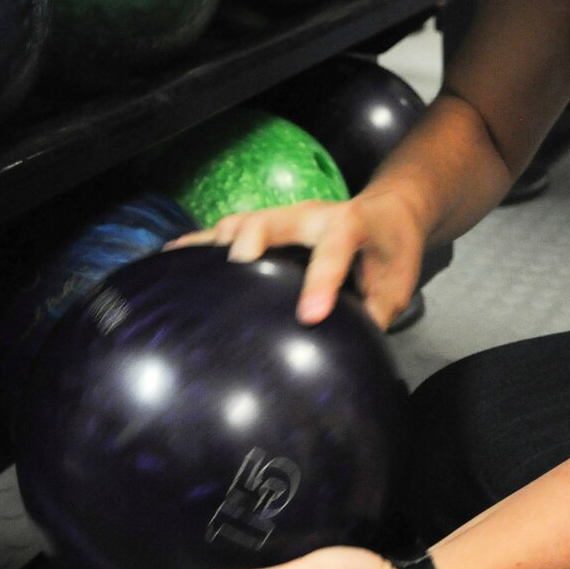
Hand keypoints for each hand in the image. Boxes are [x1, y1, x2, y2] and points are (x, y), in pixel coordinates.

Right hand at [168, 190, 428, 328]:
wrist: (389, 210)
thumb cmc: (393, 251)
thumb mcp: (397, 286)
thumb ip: (375, 315)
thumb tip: (350, 358)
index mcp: (350, 225)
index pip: (334, 249)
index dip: (321, 281)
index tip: (310, 315)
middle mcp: (311, 214)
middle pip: (275, 219)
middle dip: (253, 240)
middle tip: (236, 266)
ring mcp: (284, 217)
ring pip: (244, 222)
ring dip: (215, 242)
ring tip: (184, 264)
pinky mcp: (267, 225)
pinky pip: (228, 230)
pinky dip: (201, 243)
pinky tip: (172, 257)